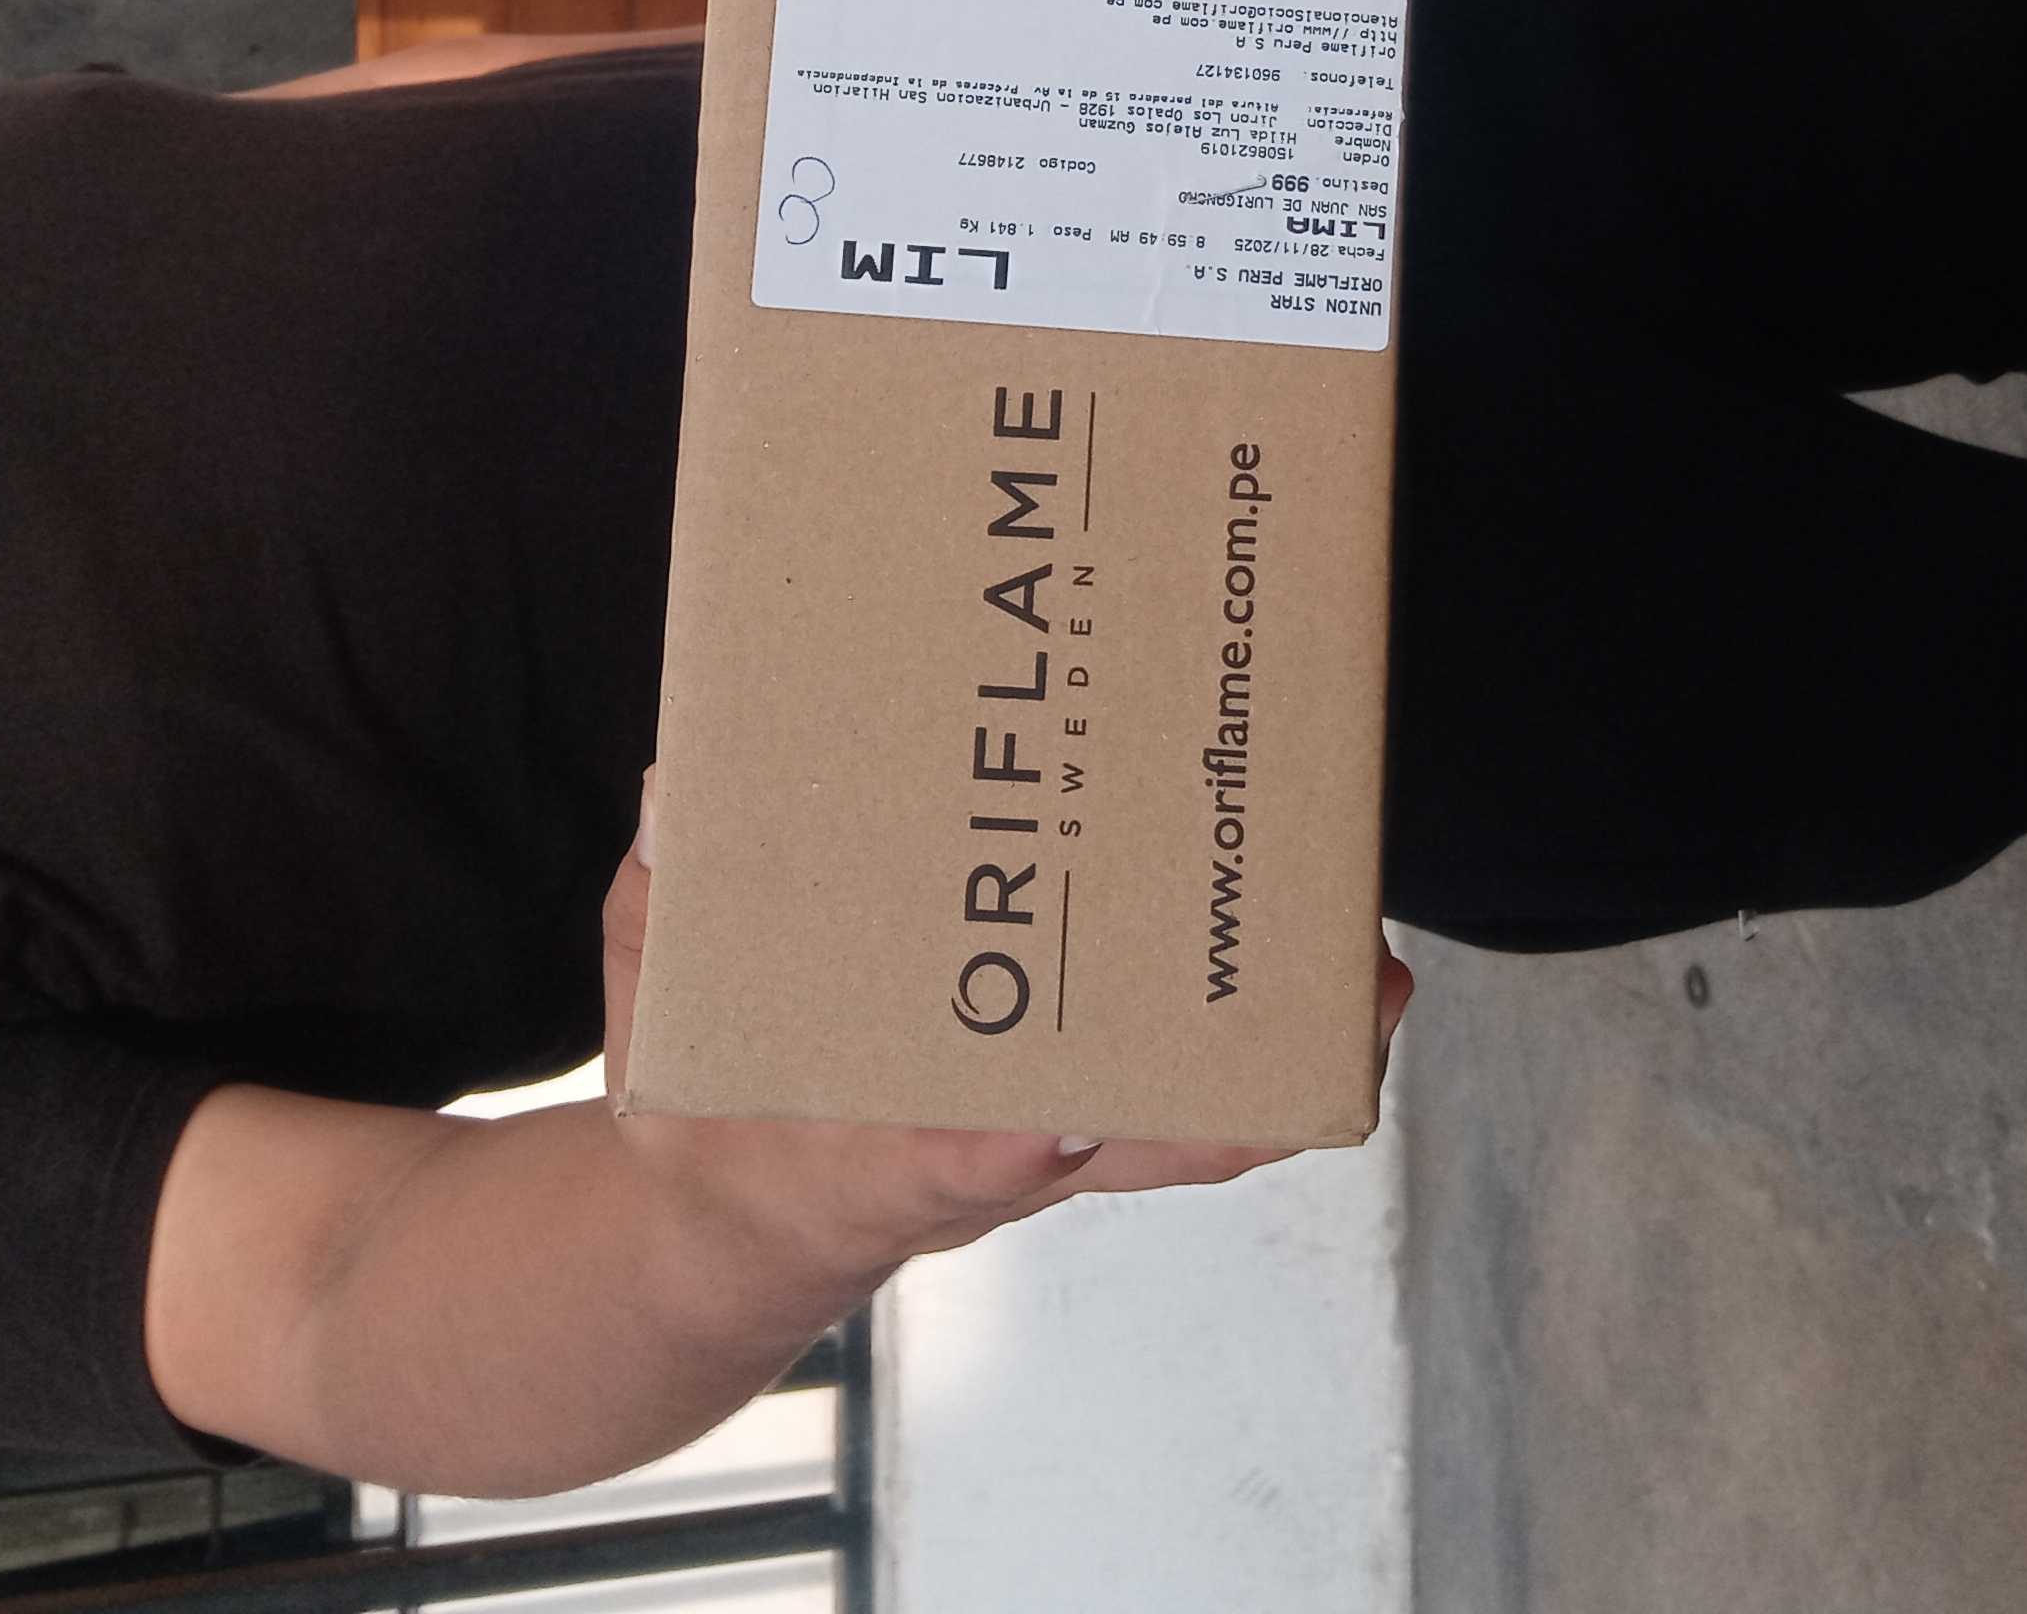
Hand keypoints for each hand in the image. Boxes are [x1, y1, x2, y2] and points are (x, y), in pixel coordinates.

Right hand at [593, 769, 1411, 1290]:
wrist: (742, 1234)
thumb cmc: (708, 1116)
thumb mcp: (656, 1020)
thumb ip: (661, 914)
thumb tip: (681, 792)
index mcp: (868, 1162)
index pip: (952, 1166)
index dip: (1004, 1148)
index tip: (1047, 1116)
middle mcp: (985, 1163)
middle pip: (1140, 1149)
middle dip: (1235, 1088)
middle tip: (1332, 982)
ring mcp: (1044, 1150)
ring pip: (1190, 1130)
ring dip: (1281, 1066)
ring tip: (1370, 968)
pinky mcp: (1073, 1126)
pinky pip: (1186, 1106)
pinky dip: (1257, 1063)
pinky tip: (1321, 975)